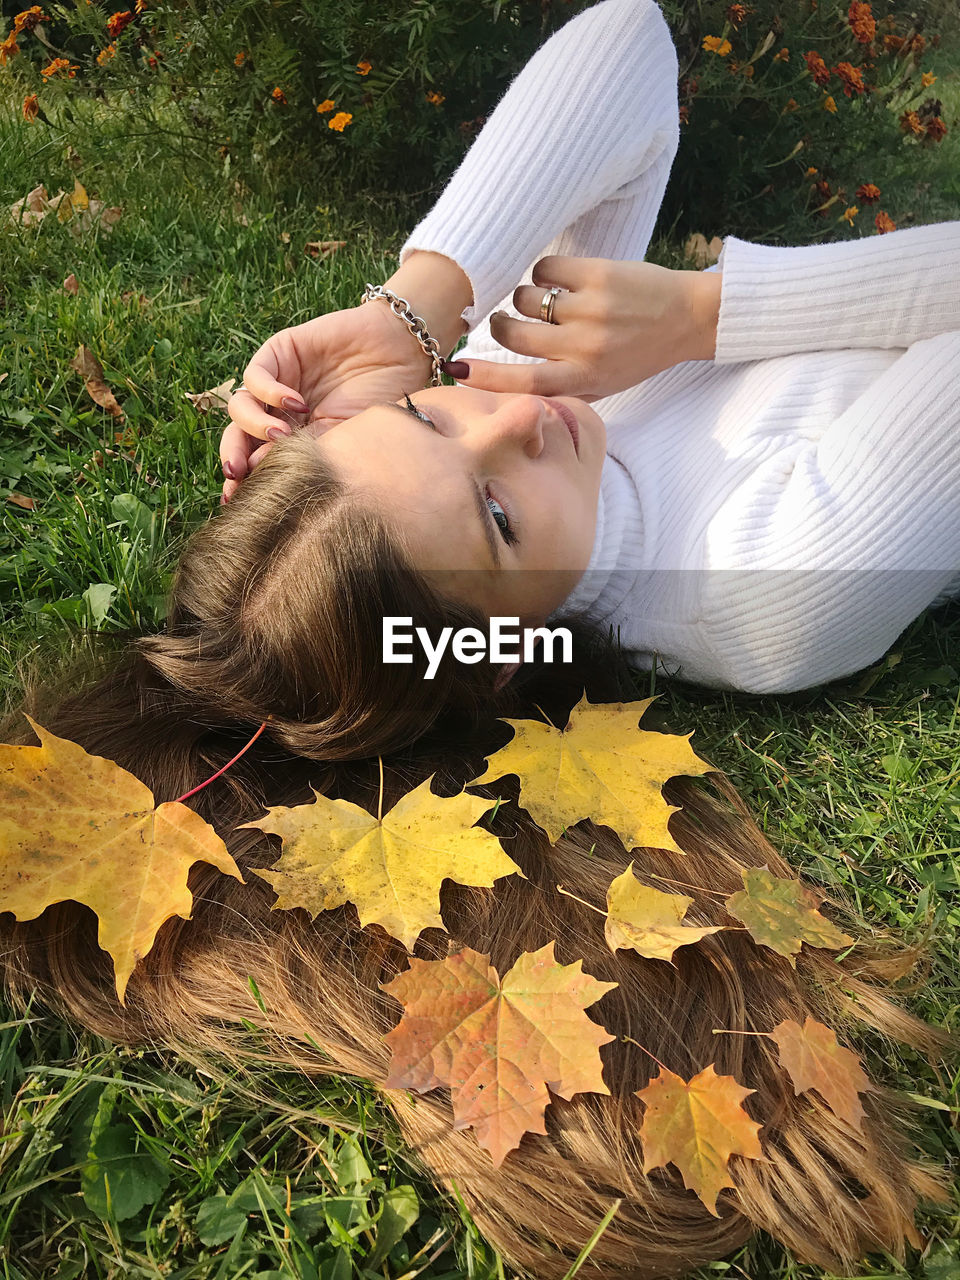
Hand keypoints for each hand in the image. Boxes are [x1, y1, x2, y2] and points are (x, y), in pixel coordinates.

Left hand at [219, 303, 435, 501]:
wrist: (403, 354)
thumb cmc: (385, 401)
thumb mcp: (347, 441)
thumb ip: (310, 457)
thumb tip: (268, 482)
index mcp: (294, 440)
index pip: (255, 461)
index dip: (243, 480)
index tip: (237, 502)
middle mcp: (280, 413)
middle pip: (238, 435)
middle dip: (233, 454)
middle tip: (237, 472)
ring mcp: (278, 383)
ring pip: (239, 407)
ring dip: (254, 426)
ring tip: (283, 435)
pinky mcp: (280, 353)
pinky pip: (255, 376)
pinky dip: (269, 392)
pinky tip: (296, 403)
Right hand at [446, 255, 721, 402]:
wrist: (687, 319)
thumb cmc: (635, 356)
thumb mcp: (600, 386)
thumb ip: (556, 387)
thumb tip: (496, 380)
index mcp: (583, 379)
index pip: (523, 383)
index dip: (485, 377)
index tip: (456, 370)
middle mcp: (584, 348)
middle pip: (512, 334)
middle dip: (500, 325)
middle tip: (504, 322)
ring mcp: (590, 309)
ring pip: (524, 297)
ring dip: (525, 297)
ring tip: (547, 301)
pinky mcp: (597, 274)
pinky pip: (544, 268)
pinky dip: (544, 273)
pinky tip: (562, 280)